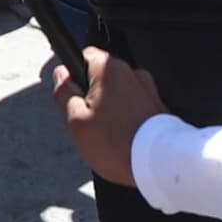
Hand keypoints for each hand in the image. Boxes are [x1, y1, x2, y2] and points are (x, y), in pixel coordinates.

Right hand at [52, 46, 166, 185]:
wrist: (158, 166)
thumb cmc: (116, 145)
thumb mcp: (75, 120)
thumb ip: (64, 92)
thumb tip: (61, 75)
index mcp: (110, 69)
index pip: (84, 56)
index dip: (73, 75)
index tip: (72, 94)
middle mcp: (134, 73)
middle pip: (102, 78)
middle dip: (93, 97)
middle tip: (90, 123)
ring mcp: (150, 90)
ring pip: (119, 95)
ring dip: (112, 110)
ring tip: (110, 136)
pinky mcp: (160, 108)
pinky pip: (136, 108)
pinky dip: (128, 120)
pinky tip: (126, 139)